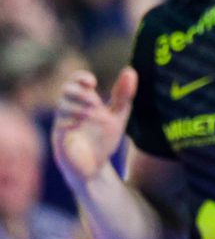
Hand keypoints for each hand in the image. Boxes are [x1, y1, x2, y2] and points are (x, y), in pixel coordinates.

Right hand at [52, 68, 136, 185]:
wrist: (95, 168)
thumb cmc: (102, 139)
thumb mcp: (117, 116)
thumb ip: (123, 95)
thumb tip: (130, 70)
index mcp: (81, 102)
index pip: (75, 82)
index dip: (80, 78)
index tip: (92, 82)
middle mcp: (68, 111)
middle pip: (66, 91)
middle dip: (80, 92)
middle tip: (96, 101)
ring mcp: (62, 125)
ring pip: (63, 108)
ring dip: (79, 107)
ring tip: (95, 112)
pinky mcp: (60, 141)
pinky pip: (61, 127)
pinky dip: (71, 122)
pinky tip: (82, 123)